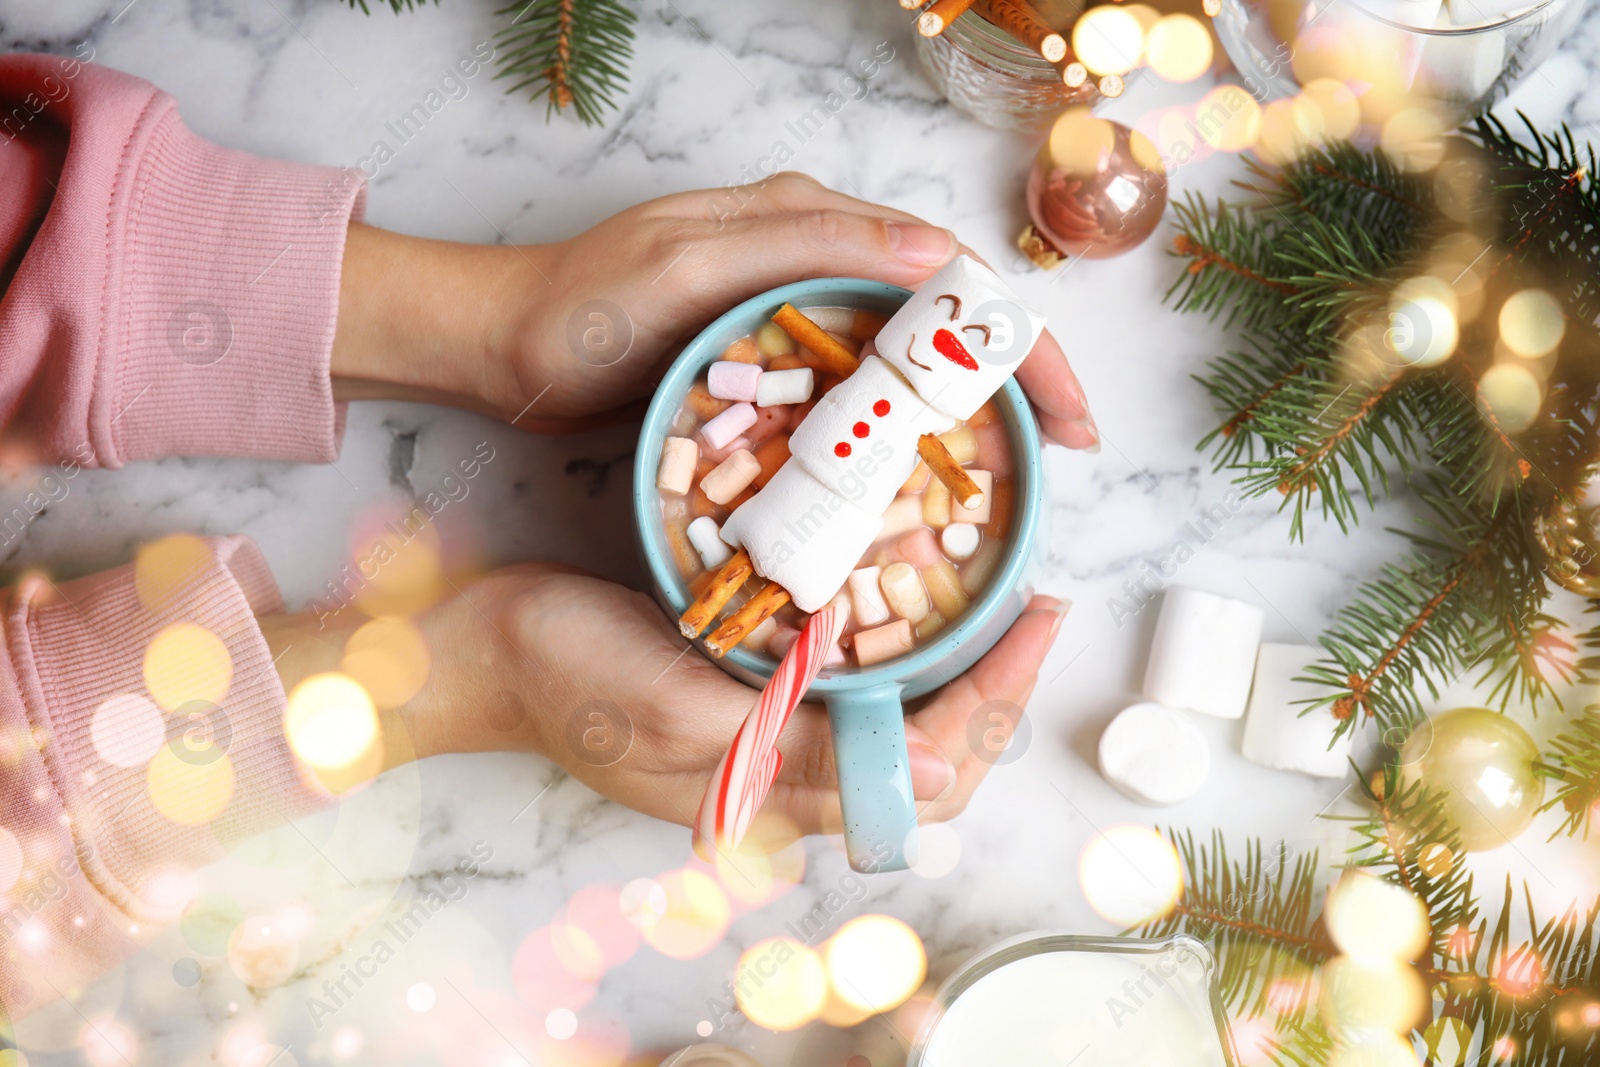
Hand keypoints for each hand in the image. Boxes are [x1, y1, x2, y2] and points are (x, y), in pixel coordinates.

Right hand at [262, 566, 1067, 834]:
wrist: (486, 647)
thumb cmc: (571, 678)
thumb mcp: (688, 716)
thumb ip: (808, 752)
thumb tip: (936, 774)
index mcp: (777, 799)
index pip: (926, 774)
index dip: (994, 703)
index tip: (1036, 619)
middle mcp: (786, 779)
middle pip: (928, 756)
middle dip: (995, 687)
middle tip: (1038, 601)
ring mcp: (767, 738)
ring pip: (896, 719)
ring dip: (956, 664)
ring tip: (999, 596)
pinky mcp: (748, 693)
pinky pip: (848, 682)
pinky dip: (895, 642)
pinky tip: (915, 593)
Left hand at [329, 173, 1097, 448]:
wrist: (509, 345)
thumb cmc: (585, 305)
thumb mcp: (689, 266)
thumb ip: (803, 244)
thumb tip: (937, 254)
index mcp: (810, 222)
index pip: (948, 273)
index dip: (1020, 339)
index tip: (1066, 411)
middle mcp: (818, 256)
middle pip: (948, 312)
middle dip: (1020, 371)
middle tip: (1067, 445)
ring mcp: (799, 307)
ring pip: (915, 348)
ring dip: (976, 398)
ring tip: (1024, 462)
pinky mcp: (777, 355)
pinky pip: (866, 385)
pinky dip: (911, 422)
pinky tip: (932, 466)